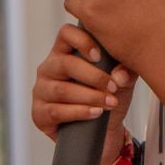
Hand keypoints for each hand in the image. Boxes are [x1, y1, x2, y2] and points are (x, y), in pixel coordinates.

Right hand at [31, 22, 135, 164]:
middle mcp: (49, 68)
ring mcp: (41, 91)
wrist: (102, 131)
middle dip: (94, 76)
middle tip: (113, 87)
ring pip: (63, 90)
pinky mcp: (39, 114)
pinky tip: (95, 113)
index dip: (82, 40)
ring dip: (90, 97)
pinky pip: (56, 111)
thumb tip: (120, 76)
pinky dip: (79, 112)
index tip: (100, 56)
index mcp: (65, 52)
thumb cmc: (106, 96)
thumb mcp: (122, 81)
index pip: (66, 33)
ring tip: (109, 102)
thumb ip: (126, 72)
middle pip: (66, 64)